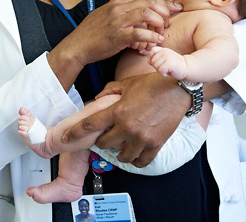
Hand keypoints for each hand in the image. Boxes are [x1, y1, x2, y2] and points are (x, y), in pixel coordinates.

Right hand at [49, 0, 180, 87]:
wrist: (77, 46)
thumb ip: (125, 2)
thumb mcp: (108, 12)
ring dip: (159, 22)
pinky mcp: (116, 37)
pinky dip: (151, 36)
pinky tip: (156, 41)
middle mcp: (118, 9)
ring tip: (162, 31)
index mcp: (117, 3)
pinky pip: (139, 33)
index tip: (176, 7)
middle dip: (165, 10)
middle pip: (149, 3)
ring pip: (146, 14)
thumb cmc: (92, 32)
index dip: (163, 2)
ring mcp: (117, 22)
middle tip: (171, 20)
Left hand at [62, 73, 189, 166]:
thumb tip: (97, 98)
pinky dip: (136, 160)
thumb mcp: (127, 83)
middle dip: (102, 140)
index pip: (89, 125)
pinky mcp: (155, 145)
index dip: (74, 133)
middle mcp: (127, 127)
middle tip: (106, 136)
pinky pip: (141, 162)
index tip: (66, 138)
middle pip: (104, 143)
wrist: (178, 90)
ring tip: (121, 146)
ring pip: (121, 156)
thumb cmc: (154, 84)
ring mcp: (141, 138)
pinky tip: (134, 155)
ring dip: (118, 152)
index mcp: (118, 111)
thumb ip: (109, 91)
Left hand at [145, 46, 186, 79]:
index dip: (153, 58)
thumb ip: (156, 60)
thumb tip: (148, 61)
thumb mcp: (164, 61)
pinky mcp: (169, 63)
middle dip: (158, 67)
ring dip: (161, 71)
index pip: (152, 51)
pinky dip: (164, 74)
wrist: (187, 68)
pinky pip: (160, 71)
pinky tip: (170, 72)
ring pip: (156, 66)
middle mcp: (165, 51)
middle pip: (153, 61)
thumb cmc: (175, 65)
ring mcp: (167, 56)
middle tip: (166, 67)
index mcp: (163, 50)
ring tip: (168, 69)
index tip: (161, 62)